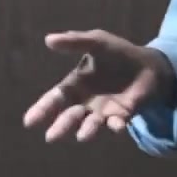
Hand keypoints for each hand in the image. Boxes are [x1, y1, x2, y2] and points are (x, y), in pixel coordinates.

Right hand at [22, 29, 173, 142]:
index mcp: (75, 86)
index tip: (29, 122)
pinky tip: (115, 125)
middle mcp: (85, 103)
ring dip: (86, 130)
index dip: (42, 110)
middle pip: (69, 117)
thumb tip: (48, 40)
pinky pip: (117, 123)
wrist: (147, 64)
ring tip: (82, 136)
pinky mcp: (122, 115)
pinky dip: (115, 126)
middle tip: (51, 136)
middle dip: (61, 126)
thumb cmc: (117, 53)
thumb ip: (74, 42)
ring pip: (90, 125)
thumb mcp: (96, 42)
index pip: (54, 100)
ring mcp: (103, 112)